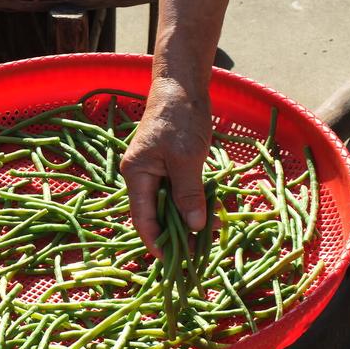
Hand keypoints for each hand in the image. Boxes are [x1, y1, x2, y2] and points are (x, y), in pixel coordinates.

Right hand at [120, 77, 210, 256]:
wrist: (183, 87)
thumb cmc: (179, 118)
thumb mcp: (186, 158)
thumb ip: (188, 194)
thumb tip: (196, 227)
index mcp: (137, 174)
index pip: (142, 217)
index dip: (156, 241)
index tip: (173, 262)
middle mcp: (142, 176)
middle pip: (156, 214)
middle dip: (178, 233)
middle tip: (201, 251)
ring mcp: (156, 171)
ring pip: (170, 205)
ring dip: (190, 218)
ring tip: (213, 231)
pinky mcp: (170, 166)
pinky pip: (180, 191)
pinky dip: (195, 202)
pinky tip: (212, 210)